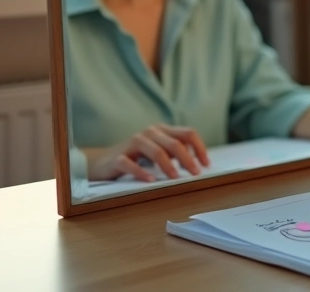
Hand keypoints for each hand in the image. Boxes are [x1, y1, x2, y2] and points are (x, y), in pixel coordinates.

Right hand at [85, 124, 209, 181]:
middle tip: (196, 174)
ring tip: (177, 178)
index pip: (188, 133)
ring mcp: (133, 143)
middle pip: (175, 143)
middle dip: (188, 159)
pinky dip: (142, 172)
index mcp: (162, 130)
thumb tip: (200, 163)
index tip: (207, 165)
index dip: (200, 148)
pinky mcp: (118, 157)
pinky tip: (151, 180)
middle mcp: (150, 133)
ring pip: (156, 151)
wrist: (102, 162)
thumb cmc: (137, 157)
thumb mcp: (159, 151)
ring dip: (169, 165)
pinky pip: (131, 164)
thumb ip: (177, 152)